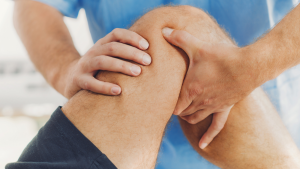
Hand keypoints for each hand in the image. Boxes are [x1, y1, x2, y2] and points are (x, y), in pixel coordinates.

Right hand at [64, 28, 150, 98]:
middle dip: (132, 53)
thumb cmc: (98, 69)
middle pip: (112, 47)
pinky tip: (119, 91)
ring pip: (102, 61)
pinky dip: (105, 86)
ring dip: (121, 66)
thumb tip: (151, 57)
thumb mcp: (108, 57)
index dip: (132, 37)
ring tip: (137, 72)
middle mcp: (93, 52)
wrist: (70, 78)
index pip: (117, 34)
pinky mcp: (79, 80)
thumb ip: (124, 55)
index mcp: (102, 44)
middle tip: (148, 61)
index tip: (147, 46)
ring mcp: (84, 65)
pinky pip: (91, 83)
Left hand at [162, 28, 257, 148]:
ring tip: (184, 113)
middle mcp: (200, 101)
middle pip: (182, 112)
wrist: (249, 65)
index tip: (164, 99)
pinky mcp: (225, 108)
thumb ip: (179, 38)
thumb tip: (164, 30)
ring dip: (188, 117)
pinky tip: (203, 145)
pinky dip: (208, 136)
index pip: (173, 105)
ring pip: (195, 118)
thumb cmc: (221, 57)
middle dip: (176, 109)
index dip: (167, 104)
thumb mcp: (198, 46)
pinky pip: (216, 126)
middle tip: (173, 103)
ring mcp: (213, 107)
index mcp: (190, 89)